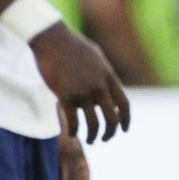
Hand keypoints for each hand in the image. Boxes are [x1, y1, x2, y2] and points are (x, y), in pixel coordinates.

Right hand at [31, 23, 131, 141]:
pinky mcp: (65, 96)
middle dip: (111, 132)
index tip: (124, 129)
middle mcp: (99, 86)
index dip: (126, 119)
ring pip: (93, 123)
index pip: (124, 104)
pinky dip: (74, 131)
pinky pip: (73, 121)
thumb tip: (109, 90)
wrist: (52, 39)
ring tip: (91, 140)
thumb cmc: (73, 46)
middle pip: (111, 118)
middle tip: (106, 138)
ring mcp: (83, 92)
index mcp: (109, 77)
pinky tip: (72, 134)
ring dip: (93, 135)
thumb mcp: (97, 57)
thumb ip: (105, 74)